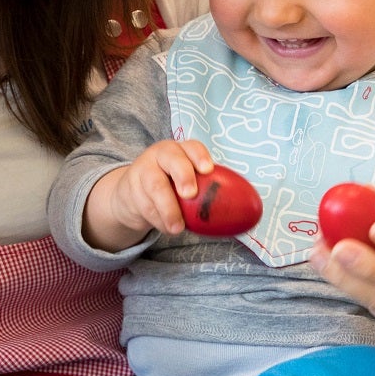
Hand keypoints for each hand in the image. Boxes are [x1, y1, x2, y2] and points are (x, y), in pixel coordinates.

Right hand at [86, 140, 215, 250]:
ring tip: (177, 228)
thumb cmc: (170, 187)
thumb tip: (245, 213)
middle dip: (183, 175)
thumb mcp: (185, 183)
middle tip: (190, 194)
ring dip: (168, 209)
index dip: (200, 156)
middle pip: (171, 159)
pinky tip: (167, 228)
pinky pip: (144, 205)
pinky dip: (157, 220)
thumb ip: (207, 191)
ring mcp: (143, 170)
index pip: (191, 147)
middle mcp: (161, 155)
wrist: (132, 193)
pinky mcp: (129, 188)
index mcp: (181, 150)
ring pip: (155, 186)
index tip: (208, 170)